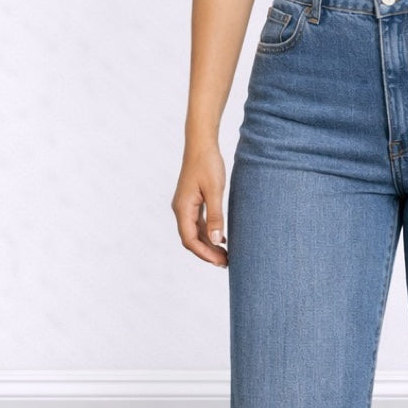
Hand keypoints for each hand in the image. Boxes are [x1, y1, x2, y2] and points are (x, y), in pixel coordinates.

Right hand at [171, 142, 227, 268]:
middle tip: (226, 263)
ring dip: (208, 245)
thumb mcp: (215, 191)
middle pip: (191, 239)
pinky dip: (208, 233)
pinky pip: (197, 223)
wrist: (201, 144)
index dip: (204, 254)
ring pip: (194, 232)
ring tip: (225, 255)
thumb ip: (215, 216)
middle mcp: (180, 209)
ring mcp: (185, 206)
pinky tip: (221, 239)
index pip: (190, 239)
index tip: (220, 262)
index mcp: (183, 208)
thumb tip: (216, 240)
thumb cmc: (208, 164)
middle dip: (207, 253)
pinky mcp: (191, 201)